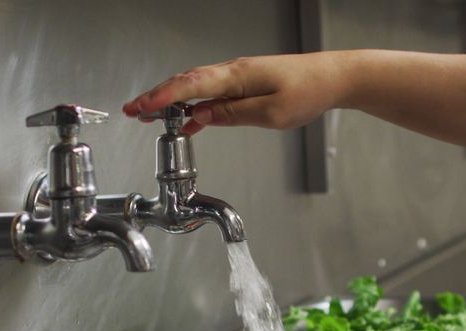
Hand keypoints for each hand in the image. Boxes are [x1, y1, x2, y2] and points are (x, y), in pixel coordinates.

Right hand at [122, 52, 351, 135]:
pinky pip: (212, 95)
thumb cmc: (309, 90)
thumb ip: (233, 115)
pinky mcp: (245, 86)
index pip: (190, 86)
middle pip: (186, 83)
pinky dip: (194, 108)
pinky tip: (187, 122)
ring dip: (171, 101)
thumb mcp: (271, 113)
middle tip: (132, 110)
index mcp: (236, 76)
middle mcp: (233, 72)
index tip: (140, 108)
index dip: (162, 97)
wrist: (333, 78)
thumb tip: (201, 117)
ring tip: (147, 115)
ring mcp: (238, 78)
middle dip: (156, 96)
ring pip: (196, 88)